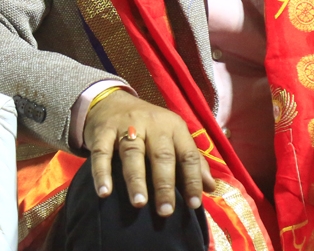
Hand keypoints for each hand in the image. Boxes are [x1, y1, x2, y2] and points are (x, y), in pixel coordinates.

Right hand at [82, 90, 215, 215]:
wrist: (111, 102)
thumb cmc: (148, 126)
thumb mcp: (173, 136)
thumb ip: (192, 161)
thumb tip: (211, 188)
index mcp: (174, 127)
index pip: (188, 154)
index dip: (192, 180)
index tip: (194, 205)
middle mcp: (153, 124)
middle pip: (161, 155)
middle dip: (164, 184)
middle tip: (165, 211)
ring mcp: (127, 126)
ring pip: (133, 153)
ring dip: (136, 179)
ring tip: (139, 203)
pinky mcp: (103, 131)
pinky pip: (102, 153)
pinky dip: (102, 172)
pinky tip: (104, 192)